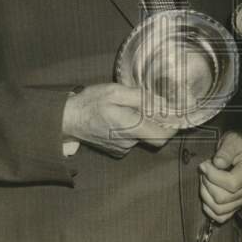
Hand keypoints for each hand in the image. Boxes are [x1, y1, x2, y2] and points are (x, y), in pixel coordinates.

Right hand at [62, 83, 176, 156]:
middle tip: (148, 105)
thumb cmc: (90, 103)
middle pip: (153, 135)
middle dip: (155, 121)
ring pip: (141, 135)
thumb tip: (162, 102)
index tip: (173, 114)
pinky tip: (120, 117)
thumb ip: (140, 97)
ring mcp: (121, 148)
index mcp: (130, 127)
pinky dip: (131, 129)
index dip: (172, 127)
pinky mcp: (115, 149)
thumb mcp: (115, 92)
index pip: (162, 136)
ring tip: (128, 108)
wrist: (68, 119)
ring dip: (141, 123)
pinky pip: (131, 139)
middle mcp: (128, 142)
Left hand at [198, 131, 241, 223]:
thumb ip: (226, 151)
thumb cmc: (239, 146)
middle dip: (207, 183)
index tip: (205, 165)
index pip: (232, 183)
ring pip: (219, 209)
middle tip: (204, 170)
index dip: (213, 176)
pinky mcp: (236, 205)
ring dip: (206, 195)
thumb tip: (217, 163)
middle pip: (223, 198)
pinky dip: (209, 209)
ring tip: (205, 180)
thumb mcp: (233, 141)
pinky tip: (207, 194)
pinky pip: (221, 217)